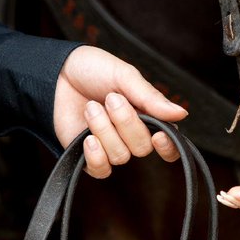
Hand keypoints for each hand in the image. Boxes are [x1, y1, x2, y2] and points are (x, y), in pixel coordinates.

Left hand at [53, 45, 188, 177]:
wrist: (57, 73)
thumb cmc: (94, 70)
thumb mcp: (125, 76)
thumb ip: (151, 98)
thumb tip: (181, 114)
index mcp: (148, 116)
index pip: (169, 145)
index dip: (168, 147)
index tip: (158, 136)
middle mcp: (131, 135)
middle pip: (142, 148)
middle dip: (125, 123)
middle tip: (111, 99)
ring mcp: (110, 146)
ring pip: (120, 156)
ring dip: (104, 130)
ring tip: (91, 107)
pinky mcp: (89, 156)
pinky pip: (101, 170)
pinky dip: (96, 155)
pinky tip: (87, 137)